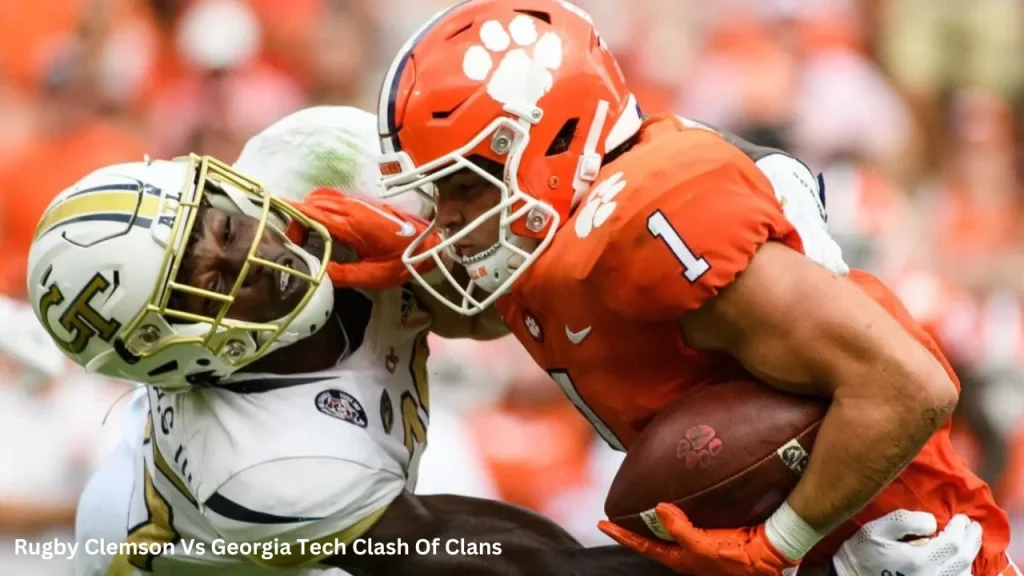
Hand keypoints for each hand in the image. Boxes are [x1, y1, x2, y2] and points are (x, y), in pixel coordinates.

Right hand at [289, 188, 442, 289]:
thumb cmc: (404, 260)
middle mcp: (351, 208)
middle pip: (312, 202)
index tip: (280, 229)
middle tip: (297, 243)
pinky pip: (333, 199)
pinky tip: (322, 228)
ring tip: (307, 236)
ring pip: (321, 197)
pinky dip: (320, 209)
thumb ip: (343, 275)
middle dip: (297, 218)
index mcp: (351, 224)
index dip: (292, 216)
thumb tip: (316, 274)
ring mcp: (357, 204)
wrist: (429, 244)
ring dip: (308, 212)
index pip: (312, 212)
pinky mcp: (362, 205)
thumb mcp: (374, 276)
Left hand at [598, 503, 797, 574]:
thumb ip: (679, 529)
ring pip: (671, 529)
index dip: (622, 535)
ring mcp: (701, 545)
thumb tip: (657, 508)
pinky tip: (680, 499)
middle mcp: (688, 553)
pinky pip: (691, 520)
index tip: (602, 524)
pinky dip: (681, 510)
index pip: (644, 545)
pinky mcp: (715, 534)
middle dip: (636, 527)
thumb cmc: (738, 558)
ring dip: (657, 517)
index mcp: (681, 559)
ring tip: (644, 503)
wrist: (772, 556)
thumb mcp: (704, 547)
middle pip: (655, 539)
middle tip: (619, 513)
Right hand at [832, 511, 980, 575]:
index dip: (961, 528)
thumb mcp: (875, 529)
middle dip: (971, 539)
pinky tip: (960, 563)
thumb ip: (904, 520)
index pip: (953, 542)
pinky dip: (963, 571)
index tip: (961, 516)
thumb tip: (931, 521)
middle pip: (964, 558)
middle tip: (972, 525)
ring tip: (968, 542)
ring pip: (964, 573)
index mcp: (919, 560)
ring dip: (970, 555)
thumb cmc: (861, 553)